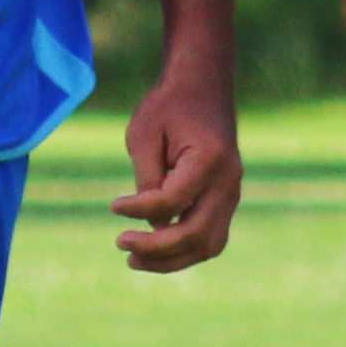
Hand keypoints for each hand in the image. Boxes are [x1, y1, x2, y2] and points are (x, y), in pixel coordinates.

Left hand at [113, 67, 241, 272]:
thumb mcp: (144, 134)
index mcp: (209, 159)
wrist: (203, 87)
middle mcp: (228, 182)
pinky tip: (155, 251)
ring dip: (172, 260)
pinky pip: (210, 237)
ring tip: (135, 260)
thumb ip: (147, 179)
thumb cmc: (169, 107)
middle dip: (156, 248)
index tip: (113, 206)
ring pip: (208, 245)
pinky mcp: (226, 200)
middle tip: (120, 244)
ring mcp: (232, 194)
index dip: (139, 210)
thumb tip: (152, 225)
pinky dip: (184, 250)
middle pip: (196, 234)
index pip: (173, 201)